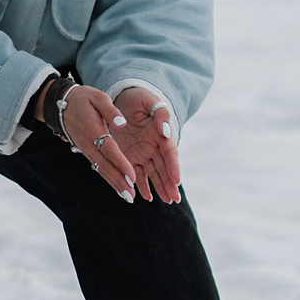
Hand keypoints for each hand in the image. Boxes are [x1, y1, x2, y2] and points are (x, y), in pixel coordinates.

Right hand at [55, 83, 141, 200]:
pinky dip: (109, 178)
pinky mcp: (87, 152)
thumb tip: (122, 123)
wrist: (62, 104)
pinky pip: (99, 167)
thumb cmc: (84, 99)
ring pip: (102, 169)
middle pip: (105, 165)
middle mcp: (89, 143)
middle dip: (119, 180)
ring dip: (114, 183)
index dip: (121, 163)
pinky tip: (118, 187)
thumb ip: (110, 110)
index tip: (133, 176)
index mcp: (93, 130)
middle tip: (131, 195)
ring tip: (128, 196)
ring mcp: (87, 150)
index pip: (109, 150)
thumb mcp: (97, 97)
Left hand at [111, 85, 182, 204]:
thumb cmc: (138, 98)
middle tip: (174, 198)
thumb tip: (166, 131)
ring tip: (167, 201)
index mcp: (162, 134)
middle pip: (164, 168)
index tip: (176, 181)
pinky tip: (146, 197)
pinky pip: (137, 173)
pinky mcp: (131, 156)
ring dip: (160, 188)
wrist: (122, 98)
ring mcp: (143, 153)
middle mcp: (155, 146)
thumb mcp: (150, 101)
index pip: (170, 154)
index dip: (173, 167)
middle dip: (170, 184)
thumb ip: (160, 114)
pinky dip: (142, 185)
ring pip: (154, 174)